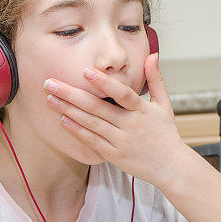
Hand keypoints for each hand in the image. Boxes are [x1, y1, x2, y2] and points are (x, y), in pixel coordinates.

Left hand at [42, 53, 187, 185]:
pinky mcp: (114, 155)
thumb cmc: (165, 133)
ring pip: (91, 123)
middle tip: (49, 82)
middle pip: (98, 107)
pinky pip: (92, 141)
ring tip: (50, 98)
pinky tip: (63, 119)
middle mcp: (131, 125)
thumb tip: (152, 54)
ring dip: (69, 110)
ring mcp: (121, 141)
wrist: (171, 167)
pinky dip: (77, 130)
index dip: (104, 83)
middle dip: (71, 94)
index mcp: (143, 110)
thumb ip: (156, 78)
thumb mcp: (165, 104)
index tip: (86, 71)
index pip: (122, 94)